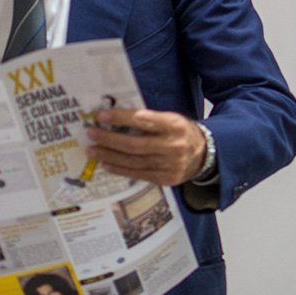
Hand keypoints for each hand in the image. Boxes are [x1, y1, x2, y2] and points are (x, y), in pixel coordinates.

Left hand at [84, 108, 206, 185]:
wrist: (204, 155)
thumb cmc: (180, 132)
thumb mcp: (171, 119)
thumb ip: (148, 118)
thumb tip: (115, 117)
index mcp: (175, 125)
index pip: (144, 120)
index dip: (121, 118)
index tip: (102, 115)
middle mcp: (173, 146)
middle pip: (135, 144)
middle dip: (109, 139)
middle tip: (91, 133)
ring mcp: (170, 165)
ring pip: (134, 161)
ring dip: (109, 155)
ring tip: (93, 150)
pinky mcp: (165, 179)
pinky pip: (138, 174)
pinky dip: (120, 169)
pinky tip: (106, 163)